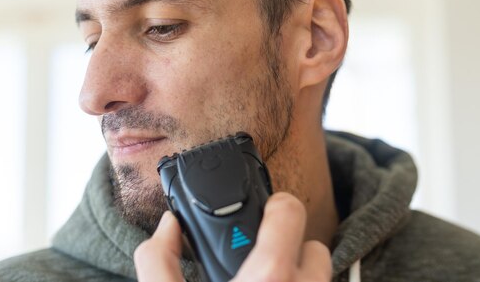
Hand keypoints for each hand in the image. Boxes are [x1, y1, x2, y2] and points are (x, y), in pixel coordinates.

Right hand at [133, 192, 331, 281]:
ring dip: (299, 275)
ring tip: (268, 281)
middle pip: (317, 248)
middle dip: (292, 248)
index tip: (267, 211)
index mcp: (268, 278)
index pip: (291, 211)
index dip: (278, 205)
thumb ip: (158, 262)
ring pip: (321, 278)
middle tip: (263, 258)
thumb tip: (167, 225)